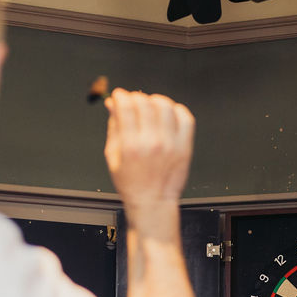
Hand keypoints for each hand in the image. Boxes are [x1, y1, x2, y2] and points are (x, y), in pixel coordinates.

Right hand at [103, 89, 194, 208]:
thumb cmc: (132, 183)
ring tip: (150, 105)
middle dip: (136, 97)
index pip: (127, 108)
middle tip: (133, 100)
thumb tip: (112, 105)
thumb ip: (114, 128)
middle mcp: (152, 143)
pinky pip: (185, 118)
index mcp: (131, 147)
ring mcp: (171, 144)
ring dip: (155, 100)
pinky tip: (168, 113)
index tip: (120, 95)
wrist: (153, 201)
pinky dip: (176, 110)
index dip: (122, 96)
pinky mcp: (184, 146)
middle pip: (145, 104)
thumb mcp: (113, 156)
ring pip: (165, 107)